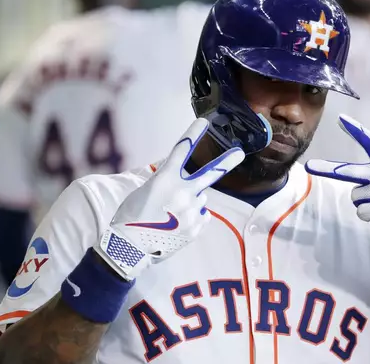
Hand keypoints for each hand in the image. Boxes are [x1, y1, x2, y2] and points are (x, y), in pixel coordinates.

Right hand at [94, 118, 244, 279]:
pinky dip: (191, 218)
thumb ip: (166, 183)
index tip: (203, 122)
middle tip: (239, 153)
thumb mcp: (144, 191)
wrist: (129, 248)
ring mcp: (192, 210)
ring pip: (200, 199)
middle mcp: (183, 191)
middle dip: (227, 161)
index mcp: (165, 179)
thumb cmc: (130, 218)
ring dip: (190, 202)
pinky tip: (175, 225)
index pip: (181, 149)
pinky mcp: (196, 227)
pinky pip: (200, 217)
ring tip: (170, 215)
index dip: (193, 134)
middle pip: (210, 173)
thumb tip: (184, 186)